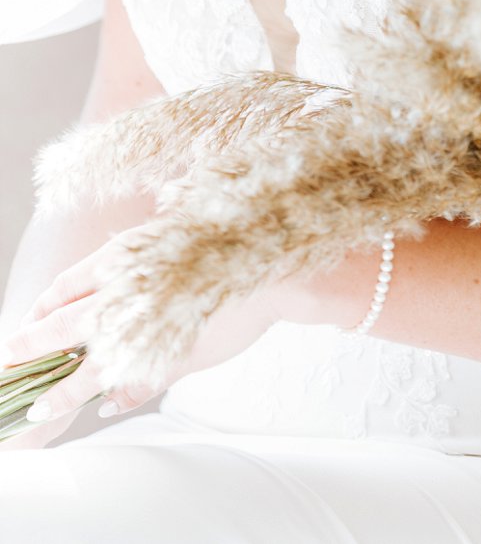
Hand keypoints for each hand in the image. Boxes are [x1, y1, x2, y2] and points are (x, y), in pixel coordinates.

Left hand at [0, 228, 292, 437]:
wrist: (273, 270)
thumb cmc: (226, 253)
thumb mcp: (174, 258)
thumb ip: (139, 280)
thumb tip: (125, 281)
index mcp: (126, 257)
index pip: (66, 285)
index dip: (41, 308)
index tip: (25, 324)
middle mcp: (128, 287)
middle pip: (63, 321)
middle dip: (30, 346)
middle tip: (11, 363)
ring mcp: (146, 320)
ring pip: (87, 358)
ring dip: (59, 385)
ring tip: (40, 405)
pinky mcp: (168, 349)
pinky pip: (129, 378)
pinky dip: (108, 393)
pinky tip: (99, 407)